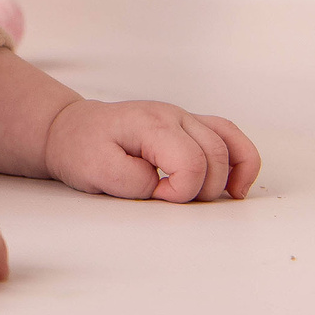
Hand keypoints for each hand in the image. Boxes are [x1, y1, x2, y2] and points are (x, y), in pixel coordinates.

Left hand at [45, 99, 259, 202]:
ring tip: (216, 198)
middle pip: (216, 156)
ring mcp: (184, 118)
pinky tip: (236, 185)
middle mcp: (173, 115)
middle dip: (202, 189)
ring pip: (229, 144)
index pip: (191, 162)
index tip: (157, 196)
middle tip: (170, 198)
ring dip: (227, 176)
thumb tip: (163, 185)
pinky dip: (242, 160)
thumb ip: (132, 181)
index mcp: (151, 124)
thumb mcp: (95, 170)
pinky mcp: (188, 125)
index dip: (181, 192)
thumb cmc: (82, 149)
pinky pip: (229, 136)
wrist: (72, 129)